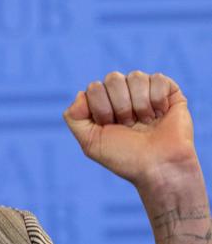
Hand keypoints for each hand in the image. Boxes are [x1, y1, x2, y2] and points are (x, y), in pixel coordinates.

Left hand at [63, 71, 198, 192]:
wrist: (158, 167)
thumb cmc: (124, 157)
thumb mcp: (90, 141)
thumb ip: (74, 117)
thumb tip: (81, 93)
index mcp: (103, 103)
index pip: (94, 88)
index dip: (102, 109)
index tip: (110, 127)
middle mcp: (123, 94)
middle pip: (113, 78)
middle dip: (120, 106)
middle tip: (129, 125)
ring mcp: (145, 91)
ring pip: (135, 76)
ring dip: (139, 105)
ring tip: (145, 122)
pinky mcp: (168, 91)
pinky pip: (158, 79)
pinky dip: (157, 100)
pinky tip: (159, 114)